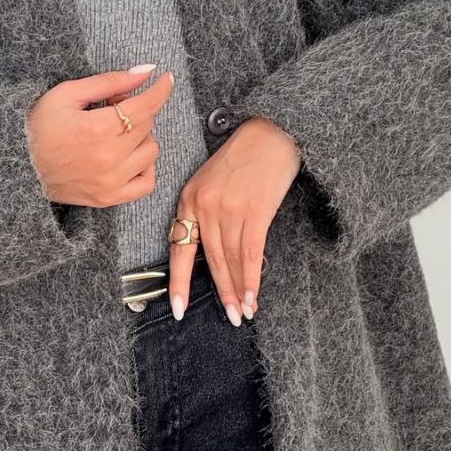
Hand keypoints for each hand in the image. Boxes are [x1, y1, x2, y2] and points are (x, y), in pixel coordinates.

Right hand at [26, 65, 174, 206]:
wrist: (18, 166)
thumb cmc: (38, 127)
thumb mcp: (67, 93)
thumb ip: (109, 81)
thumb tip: (146, 72)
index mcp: (96, 129)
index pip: (145, 106)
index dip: (160, 89)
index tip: (166, 79)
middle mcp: (108, 158)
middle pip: (147, 125)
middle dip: (137, 109)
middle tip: (114, 105)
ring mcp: (110, 182)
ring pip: (150, 151)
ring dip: (140, 136)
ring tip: (117, 131)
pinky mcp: (108, 198)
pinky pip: (147, 183)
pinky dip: (145, 166)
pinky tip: (129, 155)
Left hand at [169, 117, 300, 323]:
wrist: (272, 131)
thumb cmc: (243, 157)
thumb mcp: (209, 181)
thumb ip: (204, 213)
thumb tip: (210, 253)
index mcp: (188, 199)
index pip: (178, 249)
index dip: (178, 282)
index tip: (178, 308)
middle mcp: (204, 206)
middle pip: (209, 260)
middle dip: (219, 293)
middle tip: (226, 318)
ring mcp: (229, 209)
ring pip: (229, 260)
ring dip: (238, 290)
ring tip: (242, 312)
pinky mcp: (254, 210)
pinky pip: (250, 252)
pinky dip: (251, 277)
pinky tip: (253, 295)